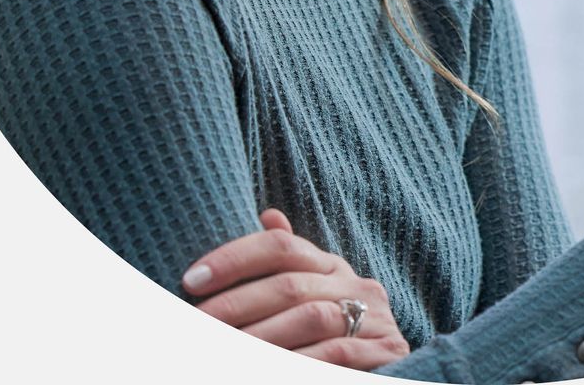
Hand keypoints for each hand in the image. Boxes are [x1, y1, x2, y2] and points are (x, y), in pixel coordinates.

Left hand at [182, 209, 410, 369]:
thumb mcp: (310, 300)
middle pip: (290, 285)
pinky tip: (262, 372)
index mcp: (333, 266)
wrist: (392, 380)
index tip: (191, 280)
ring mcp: (376, 320)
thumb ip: (288, 265)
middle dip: (235, 305)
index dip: (235, 258)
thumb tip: (267, 215)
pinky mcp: (387, 353)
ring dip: (258, 338)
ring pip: (309, 319)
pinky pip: (334, 356)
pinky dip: (295, 364)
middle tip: (193, 325)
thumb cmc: (328, 343)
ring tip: (217, 351)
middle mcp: (358, 286)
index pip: (282, 247)